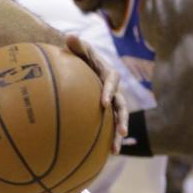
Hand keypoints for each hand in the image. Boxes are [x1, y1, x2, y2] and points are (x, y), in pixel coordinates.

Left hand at [65, 34, 128, 152]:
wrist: (80, 66)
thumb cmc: (78, 56)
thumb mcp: (78, 49)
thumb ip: (76, 44)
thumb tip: (70, 36)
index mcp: (108, 73)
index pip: (112, 81)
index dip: (110, 91)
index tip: (104, 103)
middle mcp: (113, 89)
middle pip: (121, 106)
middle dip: (122, 120)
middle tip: (122, 132)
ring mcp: (111, 102)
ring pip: (117, 120)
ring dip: (116, 135)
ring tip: (114, 151)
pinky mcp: (105, 112)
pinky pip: (107, 126)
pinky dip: (104, 139)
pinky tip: (100, 156)